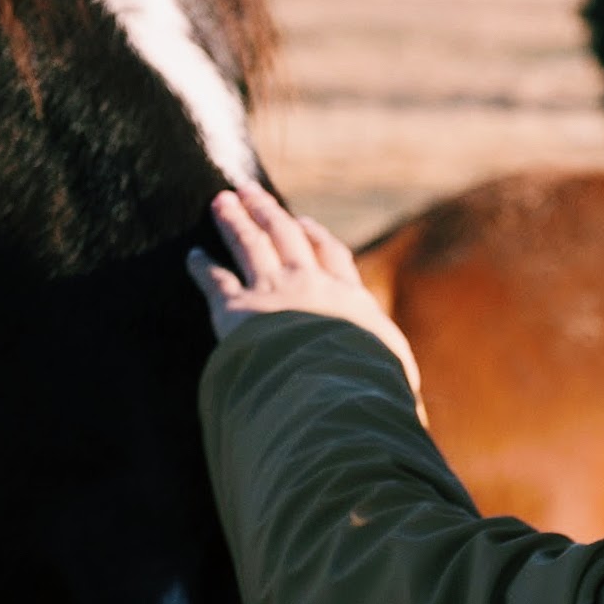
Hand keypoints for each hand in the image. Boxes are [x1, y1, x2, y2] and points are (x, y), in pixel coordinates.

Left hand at [190, 188, 423, 399]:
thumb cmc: (367, 390)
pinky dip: (202, 267)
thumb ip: (393, 383)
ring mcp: (273, 293)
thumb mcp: (394, 382)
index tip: (304, 223)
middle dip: (267, 211)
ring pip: (251, 245)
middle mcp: (310, 286)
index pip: (332, 258)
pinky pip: (216, 282)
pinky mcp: (238, 310)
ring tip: (220, 201)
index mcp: (349, 300)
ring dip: (235, 221)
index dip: (316, 238)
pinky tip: (192, 256)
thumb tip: (411, 411)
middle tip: (249, 192)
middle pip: (285, 237)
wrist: (329, 387)